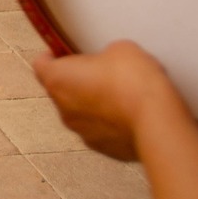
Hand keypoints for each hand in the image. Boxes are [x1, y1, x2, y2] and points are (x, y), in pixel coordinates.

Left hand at [33, 41, 178, 162]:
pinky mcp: (104, 149)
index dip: (52, 55)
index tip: (66, 50)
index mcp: (58, 80)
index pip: (40, 65)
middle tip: (101, 71)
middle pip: (61, 90)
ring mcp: (83, 133)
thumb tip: (110, 63)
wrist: (157, 120)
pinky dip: (110, 123)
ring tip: (121, 94)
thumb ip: (104, 55)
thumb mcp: (119, 49)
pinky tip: (130, 114)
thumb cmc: (133, 80)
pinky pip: (101, 131)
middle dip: (77, 80)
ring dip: (94, 104)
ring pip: (81, 113)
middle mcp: (64, 110)